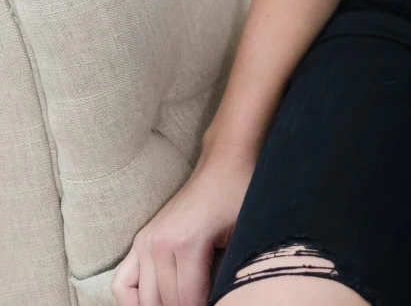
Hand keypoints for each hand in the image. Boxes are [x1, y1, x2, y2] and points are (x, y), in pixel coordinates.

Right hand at [114, 151, 253, 305]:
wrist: (223, 165)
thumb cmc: (238, 196)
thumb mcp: (242, 233)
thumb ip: (225, 270)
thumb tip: (220, 296)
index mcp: (186, 243)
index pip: (188, 299)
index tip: (217, 305)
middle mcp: (159, 244)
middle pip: (164, 300)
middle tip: (201, 304)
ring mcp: (145, 242)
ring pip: (143, 296)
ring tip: (179, 305)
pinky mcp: (140, 240)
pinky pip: (121, 282)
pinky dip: (131, 300)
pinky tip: (148, 305)